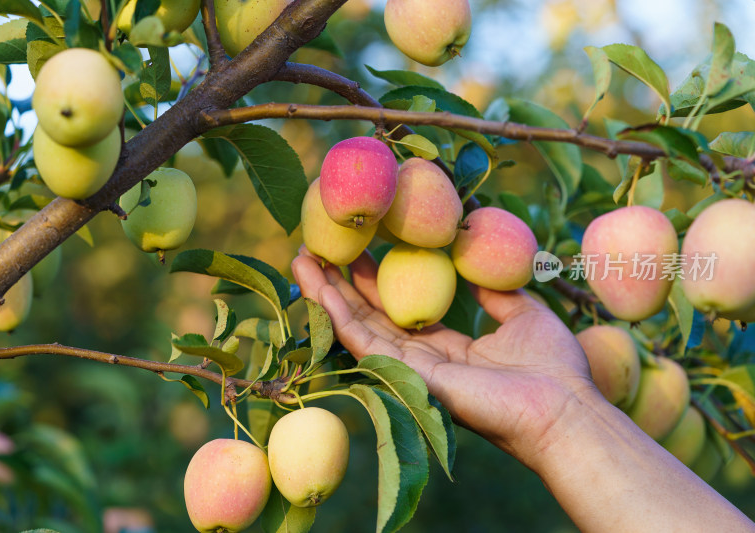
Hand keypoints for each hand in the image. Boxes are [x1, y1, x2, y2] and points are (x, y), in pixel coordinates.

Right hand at [291, 247, 599, 467]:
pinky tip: (319, 287)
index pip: (400, 309)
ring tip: (302, 258)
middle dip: (341, 282)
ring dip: (326, 294)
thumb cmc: (552, 366)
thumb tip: (477, 260)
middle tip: (316, 247)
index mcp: (448, 347)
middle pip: (370, 315)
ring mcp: (411, 370)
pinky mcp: (407, 376)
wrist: (563, 407)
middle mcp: (422, 360)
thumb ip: (494, 290)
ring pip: (356, 327)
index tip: (359, 247)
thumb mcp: (523, 313)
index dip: (375, 278)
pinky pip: (364, 342)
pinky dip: (337, 315)